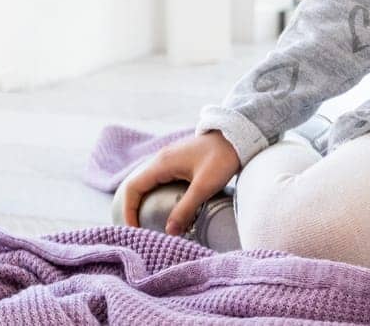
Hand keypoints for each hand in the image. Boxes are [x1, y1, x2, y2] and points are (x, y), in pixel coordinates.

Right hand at [119, 131, 240, 234]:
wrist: (240, 136)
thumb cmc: (222, 158)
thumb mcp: (204, 186)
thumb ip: (186, 209)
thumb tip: (169, 232)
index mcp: (162, 164)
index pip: (132, 189)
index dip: (129, 211)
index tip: (135, 229)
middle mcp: (161, 160)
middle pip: (138, 186)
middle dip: (135, 208)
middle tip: (140, 228)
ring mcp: (170, 159)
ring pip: (149, 183)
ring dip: (146, 201)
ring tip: (151, 221)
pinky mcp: (180, 161)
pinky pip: (160, 179)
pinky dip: (157, 194)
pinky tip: (168, 206)